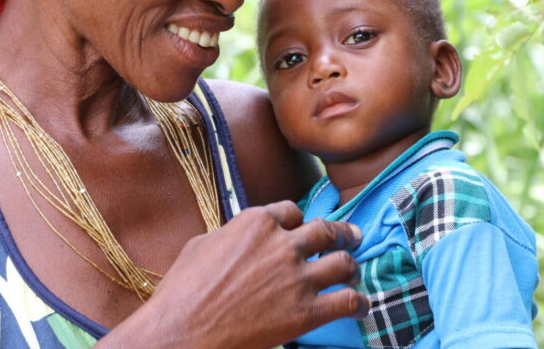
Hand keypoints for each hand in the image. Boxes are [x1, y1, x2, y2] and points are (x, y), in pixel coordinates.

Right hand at [102, 201, 365, 348]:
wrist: (184, 330)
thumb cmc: (184, 289)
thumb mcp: (202, 244)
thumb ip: (231, 234)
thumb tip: (239, 237)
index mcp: (256, 222)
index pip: (293, 211)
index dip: (300, 221)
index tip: (303, 229)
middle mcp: (282, 244)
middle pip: (325, 231)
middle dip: (342, 234)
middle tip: (352, 237)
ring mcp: (297, 278)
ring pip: (343, 262)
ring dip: (351, 266)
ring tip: (353, 272)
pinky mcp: (307, 312)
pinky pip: (348, 301)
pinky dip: (359, 303)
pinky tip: (359, 307)